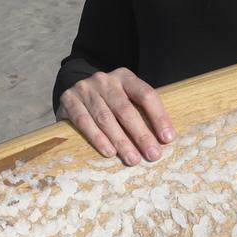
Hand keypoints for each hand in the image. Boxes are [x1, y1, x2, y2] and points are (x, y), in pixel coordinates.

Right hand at [55, 68, 172, 163]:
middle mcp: (105, 80)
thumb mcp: (125, 96)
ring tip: (133, 159)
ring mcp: (85, 89)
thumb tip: (162, 139)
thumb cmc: (107, 99)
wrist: (73, 87)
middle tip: (152, 155)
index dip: (158, 116)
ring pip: (105, 118)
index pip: (145, 95)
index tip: (167, 138)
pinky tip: (109, 152)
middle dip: (141, 134)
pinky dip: (97, 138)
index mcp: (125, 77)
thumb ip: (140, 110)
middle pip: (125, 110)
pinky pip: (84, 122)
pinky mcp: (69, 100)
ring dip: (121, 141)